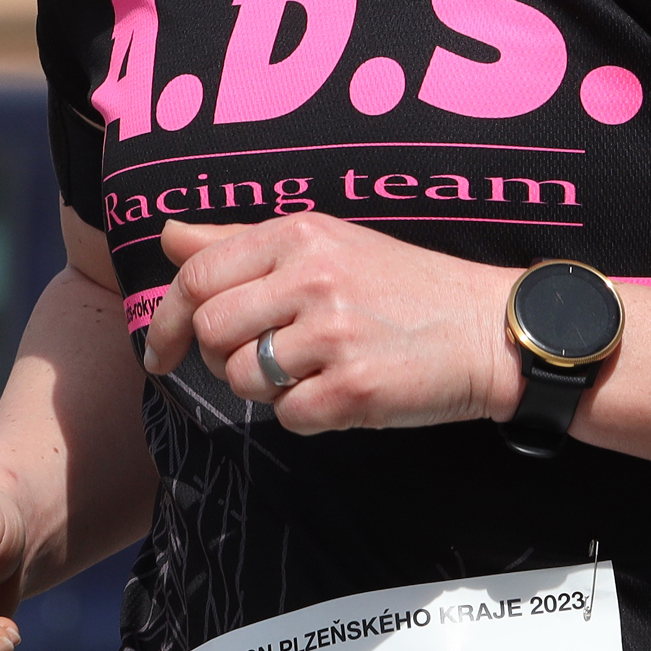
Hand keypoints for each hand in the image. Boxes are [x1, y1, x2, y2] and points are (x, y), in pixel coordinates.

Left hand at [143, 213, 521, 434]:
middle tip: (261, 361)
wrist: (488, 329)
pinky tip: (341, 392)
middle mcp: (313, 277)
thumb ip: (241, 243)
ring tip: (312, 372)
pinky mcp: (353, 388)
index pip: (197, 276)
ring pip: (242, 378)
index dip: (168, 321)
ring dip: (266, 389)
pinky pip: (287, 416)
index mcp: (300, 235)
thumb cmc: (404, 288)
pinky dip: (305, 415)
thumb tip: (168, 236)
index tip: (161, 352)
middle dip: (221, 358)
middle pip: (212, 331)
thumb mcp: (327, 244)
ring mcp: (334, 334)